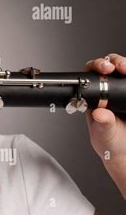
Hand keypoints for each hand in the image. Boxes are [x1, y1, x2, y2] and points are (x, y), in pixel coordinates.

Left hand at [84, 53, 125, 197]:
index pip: (92, 73)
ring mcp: (123, 90)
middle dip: (117, 62)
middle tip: (120, 68)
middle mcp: (109, 90)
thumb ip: (102, 124)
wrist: (125, 152)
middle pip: (111, 65)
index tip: (105, 69)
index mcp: (94, 96)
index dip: (97, 66)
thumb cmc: (110, 142)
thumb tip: (98, 113)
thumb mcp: (104, 134)